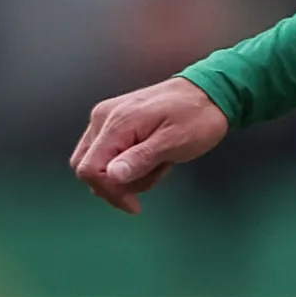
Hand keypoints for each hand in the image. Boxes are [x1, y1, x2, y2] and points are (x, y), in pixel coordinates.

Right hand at [69, 75, 228, 213]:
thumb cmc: (196, 117)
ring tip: (159, 164)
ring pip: (97, 163)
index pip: (89, 169)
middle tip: (151, 179)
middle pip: (87, 167)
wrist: (208, 92)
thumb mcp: (173, 142)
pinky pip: (108, 153)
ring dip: (126, 176)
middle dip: (116, 185)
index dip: (109, 192)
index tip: (135, 204)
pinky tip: (152, 159)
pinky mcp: (114, 122)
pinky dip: (127, 165)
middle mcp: (103, 118)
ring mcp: (106, 119)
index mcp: (116, 123)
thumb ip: (140, 159)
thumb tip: (112, 176)